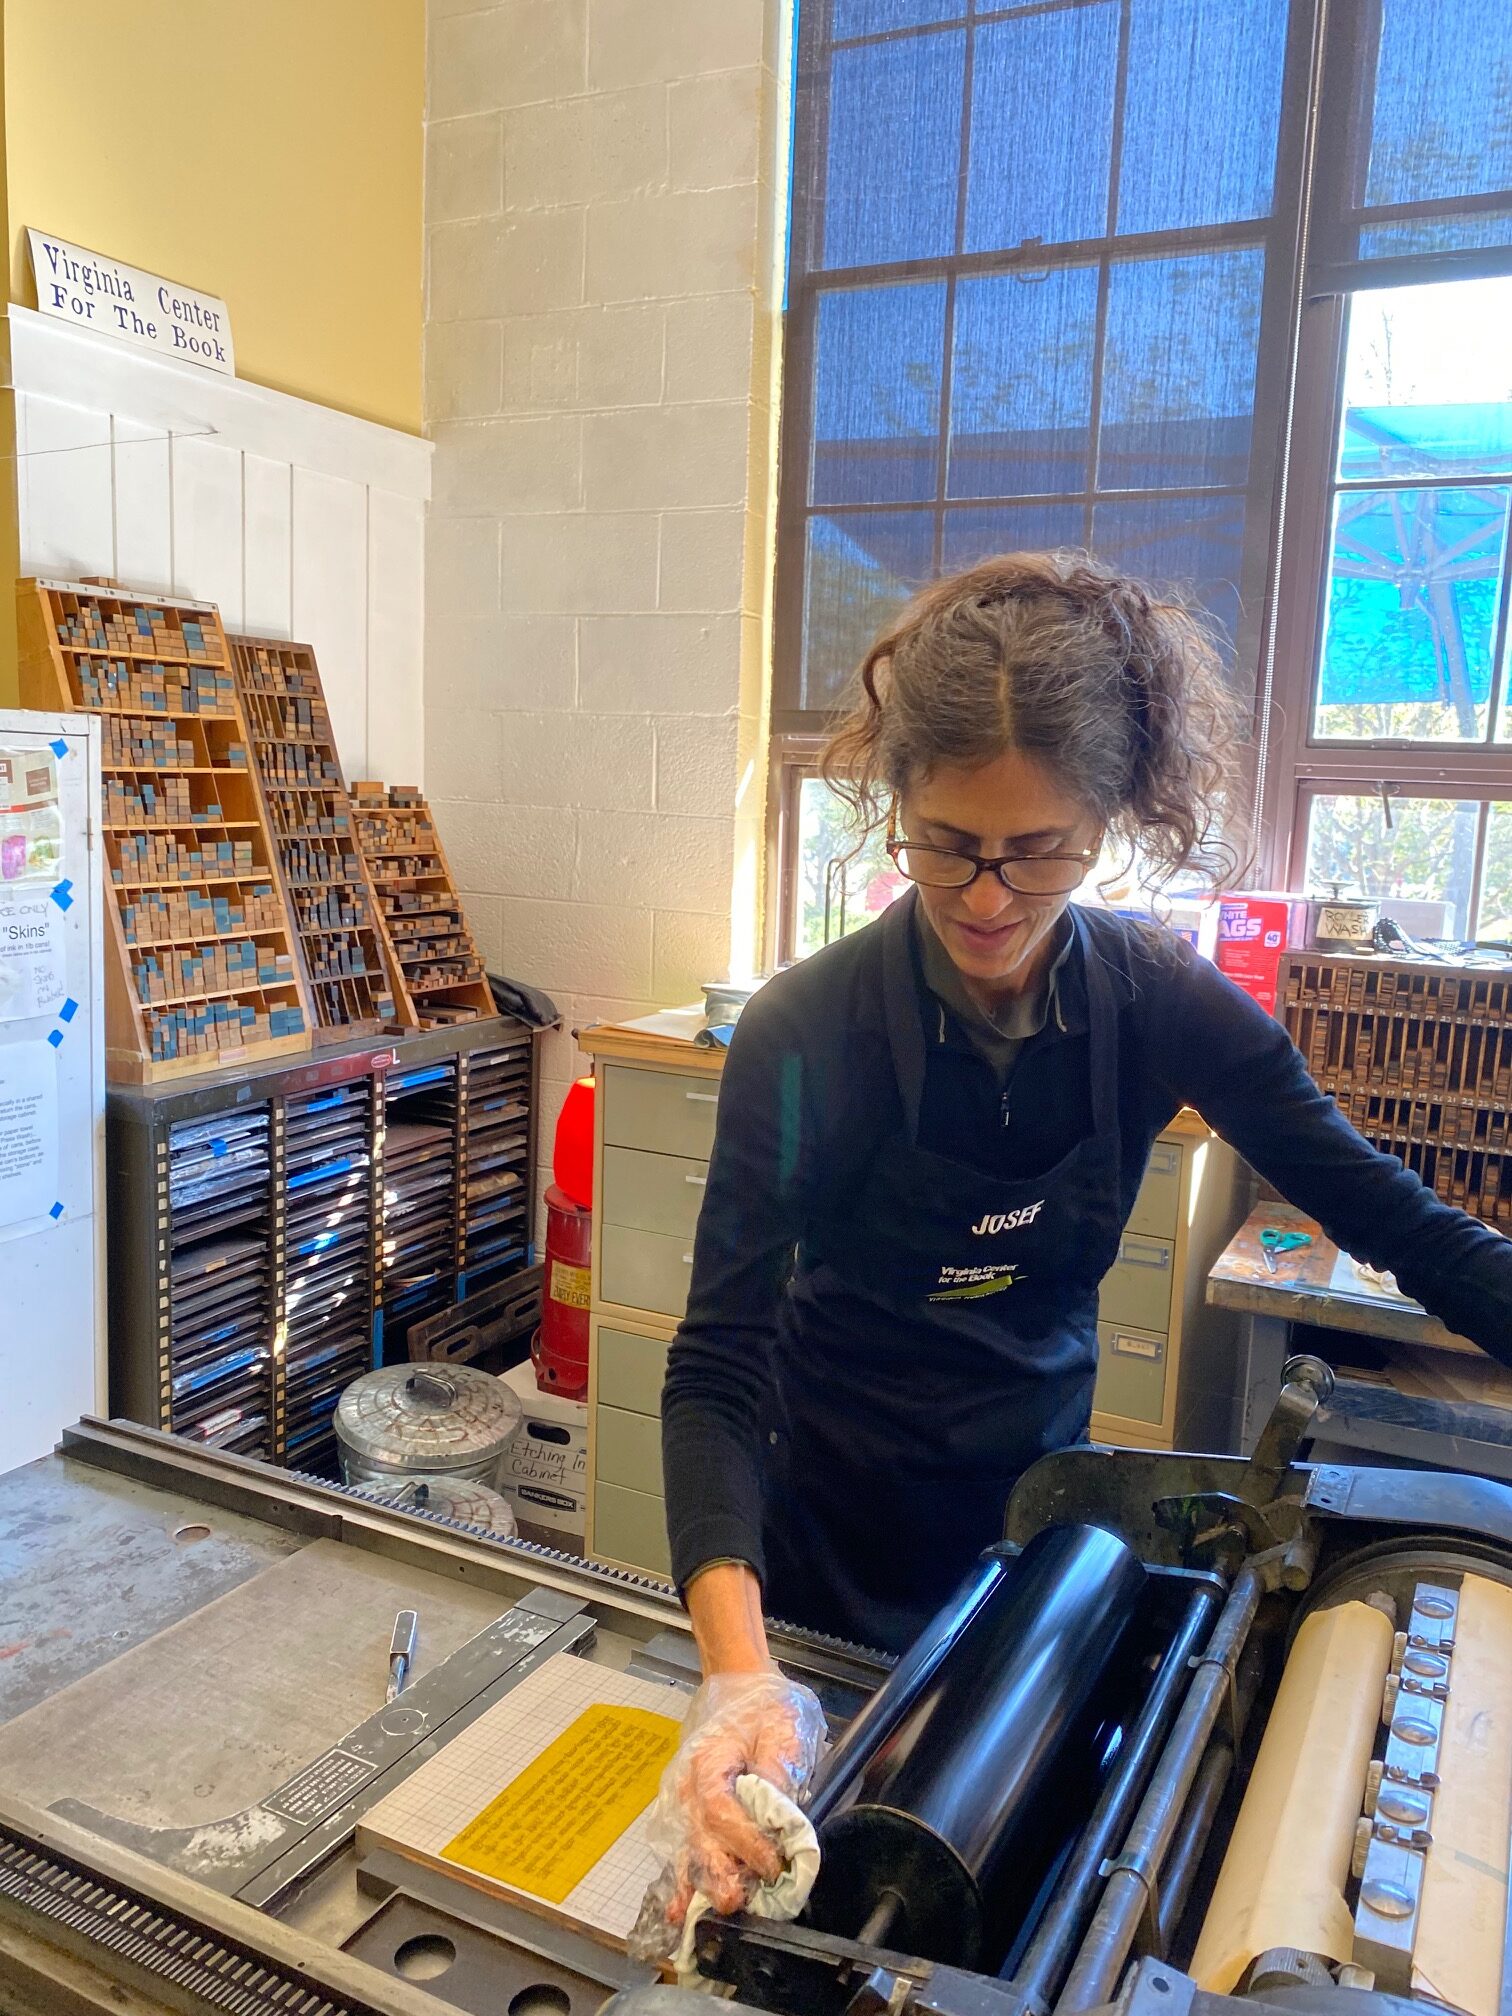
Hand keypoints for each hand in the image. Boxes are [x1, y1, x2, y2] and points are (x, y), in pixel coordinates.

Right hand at [631, 1669, 825, 1958]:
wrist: (742, 1681)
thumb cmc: (765, 1702)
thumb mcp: (783, 1728)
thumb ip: (777, 1774)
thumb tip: (779, 1818)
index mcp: (709, 1758)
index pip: (720, 1809)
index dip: (745, 1841)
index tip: (772, 1864)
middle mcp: (688, 1782)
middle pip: (699, 1835)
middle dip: (718, 1874)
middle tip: (737, 1903)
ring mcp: (685, 1796)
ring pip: (689, 1846)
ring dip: (699, 1883)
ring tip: (702, 1917)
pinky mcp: (691, 1807)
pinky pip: (685, 1845)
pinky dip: (683, 1877)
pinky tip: (679, 1908)